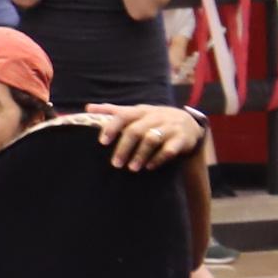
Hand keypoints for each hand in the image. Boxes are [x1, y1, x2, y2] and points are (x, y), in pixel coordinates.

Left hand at [89, 104, 207, 171]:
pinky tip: (149, 167)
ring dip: (140, 154)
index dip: (112, 127)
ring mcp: (169, 127)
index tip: (102, 142)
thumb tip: (88, 108)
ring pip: (152, 139)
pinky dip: (158, 159)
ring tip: (132, 168)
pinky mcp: (181, 139)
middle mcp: (155, 117)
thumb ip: (114, 111)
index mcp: (141, 111)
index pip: (124, 115)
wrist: (189, 124)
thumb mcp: (137, 112)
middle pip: (136, 130)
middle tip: (115, 164)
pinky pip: (169, 150)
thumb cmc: (155, 120)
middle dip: (124, 147)